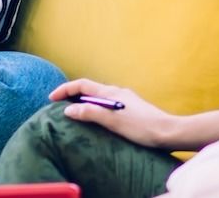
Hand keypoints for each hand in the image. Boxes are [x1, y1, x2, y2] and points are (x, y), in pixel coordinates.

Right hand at [50, 79, 176, 147]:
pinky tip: (97, 122)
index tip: (51, 98)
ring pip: (99, 98)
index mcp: (111, 92)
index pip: (82, 85)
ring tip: (75, 116)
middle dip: (72, 96)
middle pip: (90, 90)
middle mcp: (117, 92)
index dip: (65, 89)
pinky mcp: (131, 109)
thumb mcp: (112, 121)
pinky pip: (107, 106)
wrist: (167, 132)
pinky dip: (96, 110)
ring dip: (84, 104)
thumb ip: (90, 114)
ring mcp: (125, 100)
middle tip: (59, 107)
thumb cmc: (141, 127)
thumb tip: (69, 109)